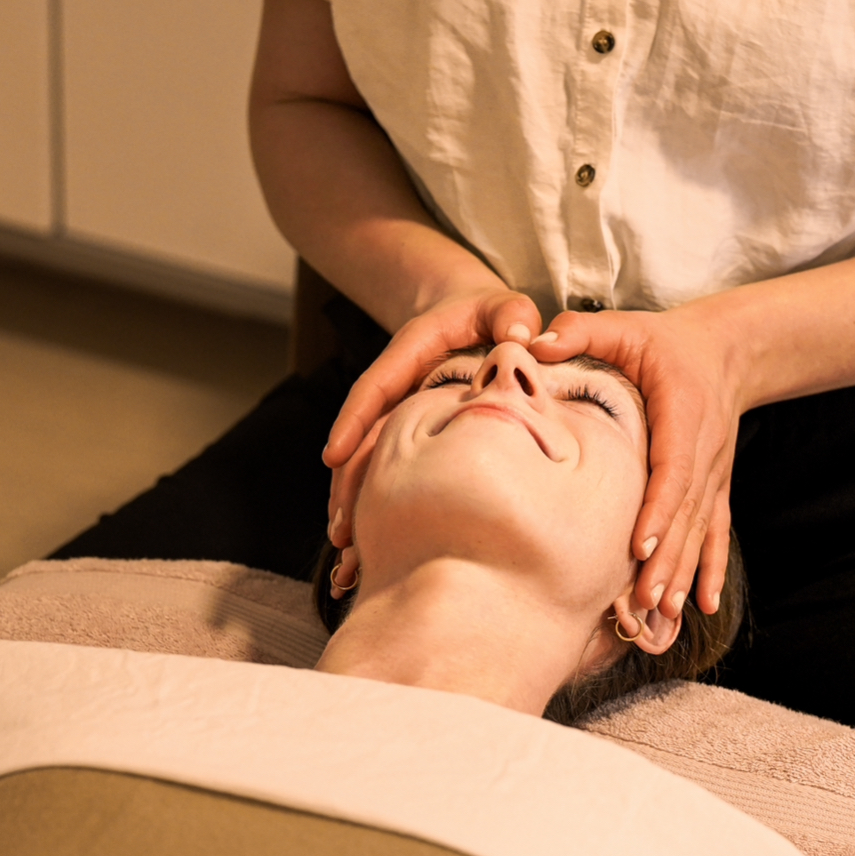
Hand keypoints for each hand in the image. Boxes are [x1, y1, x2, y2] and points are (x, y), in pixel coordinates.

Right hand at [323, 287, 542, 545]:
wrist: (477, 316)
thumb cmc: (496, 313)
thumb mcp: (506, 305)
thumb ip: (512, 315)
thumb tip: (520, 335)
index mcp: (412, 350)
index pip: (377, 386)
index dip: (354, 421)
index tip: (334, 454)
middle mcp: (398, 384)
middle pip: (363, 435)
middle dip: (347, 482)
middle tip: (341, 529)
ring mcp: (401, 411)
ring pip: (369, 459)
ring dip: (355, 502)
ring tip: (347, 550)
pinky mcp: (408, 432)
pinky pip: (388, 468)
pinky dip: (376, 502)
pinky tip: (368, 543)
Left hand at [530, 299, 746, 617]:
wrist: (727, 351)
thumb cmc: (664, 342)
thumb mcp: (625, 327)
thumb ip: (581, 330)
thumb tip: (534, 341)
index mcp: (682, 413)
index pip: (673, 469)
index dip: (658, 509)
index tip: (637, 545)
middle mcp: (704, 449)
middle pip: (686, 513)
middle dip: (665, 559)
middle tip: (642, 602)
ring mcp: (714, 473)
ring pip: (699, 530)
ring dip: (682, 573)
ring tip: (663, 614)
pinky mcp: (716, 486)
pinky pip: (715, 532)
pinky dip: (711, 569)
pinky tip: (706, 606)